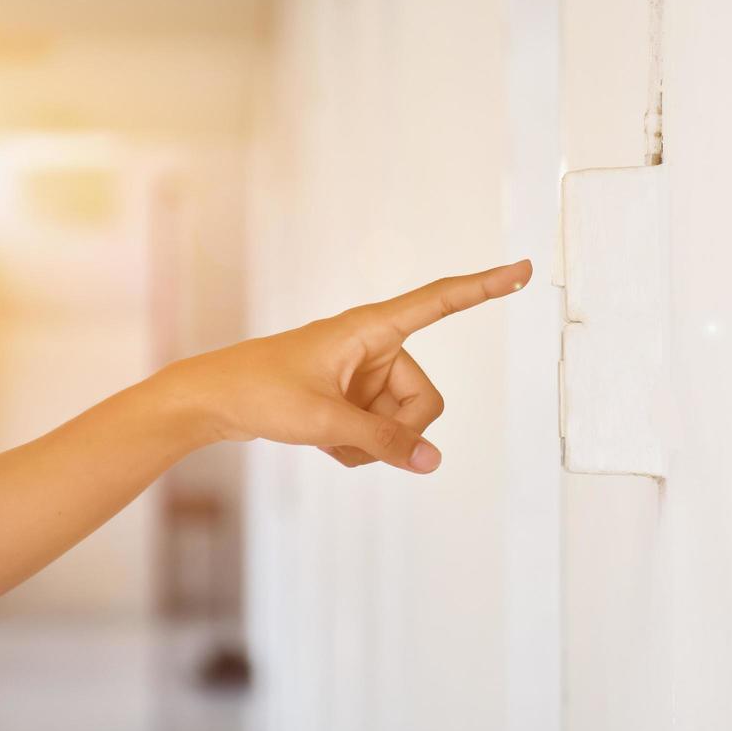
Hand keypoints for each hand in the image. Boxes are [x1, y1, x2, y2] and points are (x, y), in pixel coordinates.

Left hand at [171, 259, 532, 473]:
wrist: (209, 401)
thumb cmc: (260, 392)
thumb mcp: (325, 422)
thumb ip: (383, 442)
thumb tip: (432, 460)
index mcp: (371, 329)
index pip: (440, 302)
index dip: (484, 287)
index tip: (522, 270)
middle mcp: (375, 348)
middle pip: (425, 401)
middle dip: (399, 430)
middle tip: (352, 438)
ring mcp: (364, 376)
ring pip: (402, 424)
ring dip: (372, 444)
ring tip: (327, 440)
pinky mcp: (353, 399)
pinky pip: (380, 434)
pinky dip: (357, 448)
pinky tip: (322, 444)